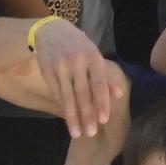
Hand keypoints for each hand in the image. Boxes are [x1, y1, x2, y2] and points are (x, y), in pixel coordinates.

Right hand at [32, 17, 121, 137]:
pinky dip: (63, 106)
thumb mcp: (94, 56)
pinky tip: (68, 118)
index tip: (103, 120)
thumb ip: (105, 77)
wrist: (50, 30)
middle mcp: (76, 62)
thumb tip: (118, 94)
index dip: (101, 103)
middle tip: (90, 133)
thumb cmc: (79, 46)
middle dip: (86, 115)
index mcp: (92, 57)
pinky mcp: (47, 70)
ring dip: (72, 116)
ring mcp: (59, 67)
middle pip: (82, 93)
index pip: (98, 84)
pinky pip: (57, 92)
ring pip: (67, 96)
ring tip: (77, 132)